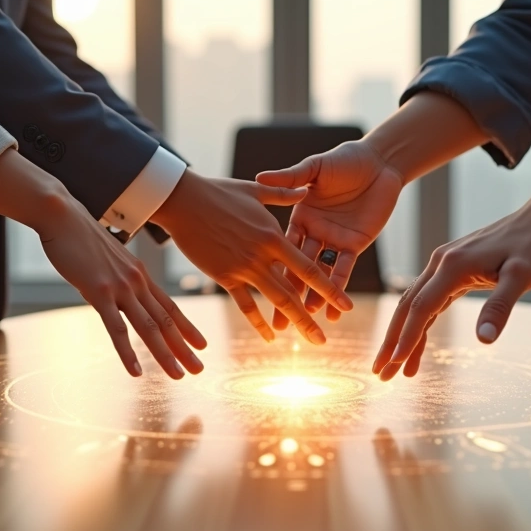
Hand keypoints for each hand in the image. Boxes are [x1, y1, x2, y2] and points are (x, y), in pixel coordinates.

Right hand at [0, 148, 204, 379]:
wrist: (64, 216)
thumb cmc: (81, 237)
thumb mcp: (109, 259)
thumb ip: (118, 277)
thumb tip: (118, 292)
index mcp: (140, 275)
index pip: (170, 306)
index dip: (188, 327)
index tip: (202, 345)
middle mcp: (137, 282)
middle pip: (166, 320)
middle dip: (184, 348)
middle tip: (199, 369)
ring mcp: (120, 288)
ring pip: (149, 327)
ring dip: (164, 354)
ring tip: (179, 375)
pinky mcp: (99, 292)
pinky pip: (117, 328)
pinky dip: (128, 352)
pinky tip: (136, 371)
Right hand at [152, 171, 353, 344]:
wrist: (184, 201)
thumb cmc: (220, 192)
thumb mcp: (256, 190)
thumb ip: (285, 193)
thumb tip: (307, 191)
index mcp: (274, 235)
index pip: (309, 268)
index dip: (330, 288)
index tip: (346, 306)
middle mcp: (263, 255)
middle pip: (295, 291)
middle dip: (312, 316)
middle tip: (326, 339)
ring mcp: (244, 267)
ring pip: (275, 300)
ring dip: (294, 322)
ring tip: (309, 340)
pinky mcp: (225, 276)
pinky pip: (245, 304)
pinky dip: (257, 321)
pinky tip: (270, 337)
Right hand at [255, 139, 402, 326]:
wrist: (378, 160)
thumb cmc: (343, 159)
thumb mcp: (315, 167)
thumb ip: (290, 177)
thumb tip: (260, 176)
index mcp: (298, 217)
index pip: (282, 247)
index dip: (273, 269)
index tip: (259, 290)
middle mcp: (313, 233)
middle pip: (296, 269)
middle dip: (288, 296)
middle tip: (279, 326)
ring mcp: (333, 241)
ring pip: (319, 275)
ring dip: (313, 298)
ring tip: (305, 323)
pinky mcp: (355, 244)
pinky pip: (345, 270)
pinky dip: (339, 290)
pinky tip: (334, 312)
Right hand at [371, 204, 530, 380]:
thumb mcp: (522, 277)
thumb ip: (500, 307)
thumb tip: (484, 340)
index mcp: (452, 266)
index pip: (422, 308)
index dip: (406, 338)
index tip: (394, 364)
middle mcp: (440, 263)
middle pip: (408, 307)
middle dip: (392, 341)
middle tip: (380, 373)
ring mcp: (444, 265)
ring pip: (415, 304)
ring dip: (402, 335)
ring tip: (393, 366)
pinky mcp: (452, 269)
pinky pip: (429, 300)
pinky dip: (421, 324)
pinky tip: (417, 344)